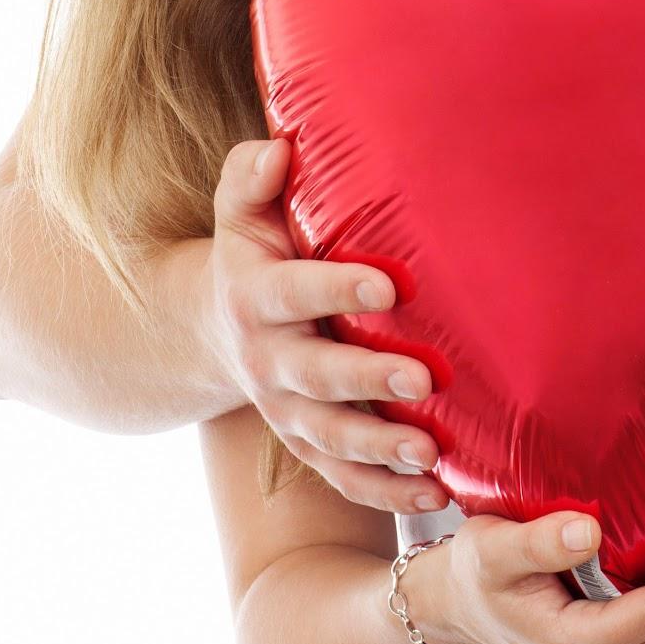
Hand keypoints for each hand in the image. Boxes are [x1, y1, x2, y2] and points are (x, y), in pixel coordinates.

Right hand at [206, 138, 444, 513]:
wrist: (208, 327)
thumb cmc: (251, 252)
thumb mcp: (238, 212)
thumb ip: (251, 178)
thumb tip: (279, 149)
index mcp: (255, 296)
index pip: (296, 292)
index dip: (338, 288)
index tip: (387, 285)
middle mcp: (268, 360)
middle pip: (317, 376)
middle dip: (368, 380)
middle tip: (422, 378)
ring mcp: (286, 411)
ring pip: (332, 438)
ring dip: (382, 448)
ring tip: (432, 454)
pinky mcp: (306, 445)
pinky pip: (343, 479)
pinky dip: (386, 494)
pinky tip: (436, 493)